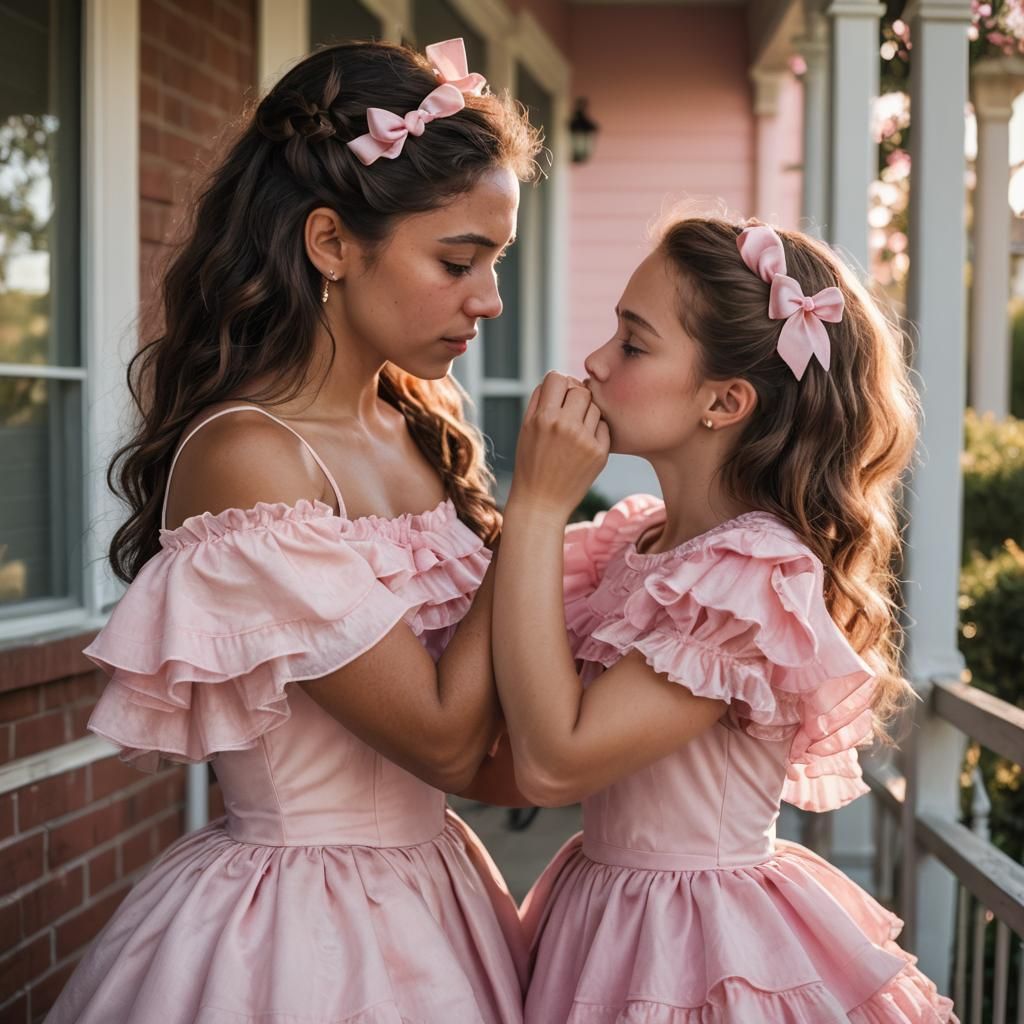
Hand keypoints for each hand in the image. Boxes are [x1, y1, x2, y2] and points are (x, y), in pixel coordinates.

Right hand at [508, 371, 609, 520]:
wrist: (541, 503)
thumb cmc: (530, 464)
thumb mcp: (526, 429)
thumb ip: (540, 401)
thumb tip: (559, 378)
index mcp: (543, 418)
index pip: (557, 378)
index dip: (558, 384)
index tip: (558, 396)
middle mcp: (565, 426)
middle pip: (580, 389)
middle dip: (575, 396)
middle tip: (569, 412)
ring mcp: (584, 440)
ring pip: (594, 407)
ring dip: (586, 413)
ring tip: (575, 430)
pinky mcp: (599, 453)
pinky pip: (603, 426)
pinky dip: (595, 430)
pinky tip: (583, 444)